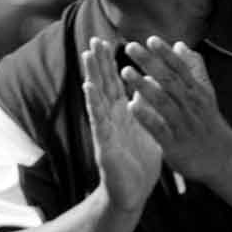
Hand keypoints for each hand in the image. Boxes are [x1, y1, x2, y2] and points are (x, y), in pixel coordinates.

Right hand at [81, 37, 160, 210]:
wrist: (135, 191)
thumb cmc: (138, 160)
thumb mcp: (145, 128)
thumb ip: (142, 107)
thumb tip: (144, 86)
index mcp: (122, 114)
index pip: (114, 84)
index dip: (110, 63)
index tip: (107, 40)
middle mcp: (110, 118)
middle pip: (103, 85)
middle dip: (98, 63)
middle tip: (93, 40)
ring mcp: (105, 130)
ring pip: (97, 98)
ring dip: (92, 75)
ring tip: (87, 56)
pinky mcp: (104, 144)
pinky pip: (98, 121)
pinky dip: (93, 103)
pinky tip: (89, 88)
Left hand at [120, 38, 231, 184]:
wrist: (221, 157)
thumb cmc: (208, 122)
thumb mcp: (205, 93)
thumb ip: (194, 69)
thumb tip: (180, 45)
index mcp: (197, 91)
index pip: (181, 68)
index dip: (166, 54)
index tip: (150, 39)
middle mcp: (191, 104)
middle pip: (169, 80)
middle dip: (149, 63)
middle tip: (130, 47)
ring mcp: (183, 123)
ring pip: (163, 101)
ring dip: (143, 85)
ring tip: (124, 71)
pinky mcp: (175, 143)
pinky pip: (159, 128)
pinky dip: (146, 116)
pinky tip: (131, 106)